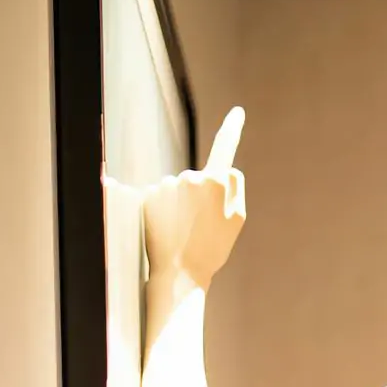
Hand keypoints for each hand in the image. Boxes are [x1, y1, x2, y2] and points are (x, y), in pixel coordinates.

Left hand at [142, 105, 246, 287]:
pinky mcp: (149, 194)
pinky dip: (165, 210)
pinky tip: (168, 229)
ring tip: (183, 231)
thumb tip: (227, 169)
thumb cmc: (212, 250)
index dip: (232, 128)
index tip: (237, 112)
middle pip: (199, 178)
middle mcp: (190, 177)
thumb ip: (236, 188)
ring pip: (178, 188)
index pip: (225, 147)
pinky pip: (162, 196)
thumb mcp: (237, 221)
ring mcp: (167, 185)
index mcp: (216, 182)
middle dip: (200, 196)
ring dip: (181, 205)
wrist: (179, 273)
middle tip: (202, 228)